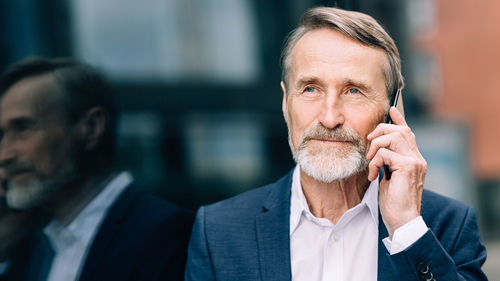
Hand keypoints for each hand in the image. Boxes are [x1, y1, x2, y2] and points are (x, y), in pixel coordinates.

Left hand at [366, 107, 426, 237]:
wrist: (403, 221)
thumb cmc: (395, 203)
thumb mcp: (390, 178)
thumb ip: (388, 163)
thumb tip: (377, 151)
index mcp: (414, 159)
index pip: (408, 132)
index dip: (399, 119)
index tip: (391, 109)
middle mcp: (417, 158)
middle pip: (400, 130)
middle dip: (380, 131)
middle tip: (369, 146)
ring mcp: (415, 161)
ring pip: (393, 136)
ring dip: (376, 146)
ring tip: (371, 162)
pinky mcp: (407, 167)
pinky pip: (385, 153)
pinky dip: (374, 162)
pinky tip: (373, 175)